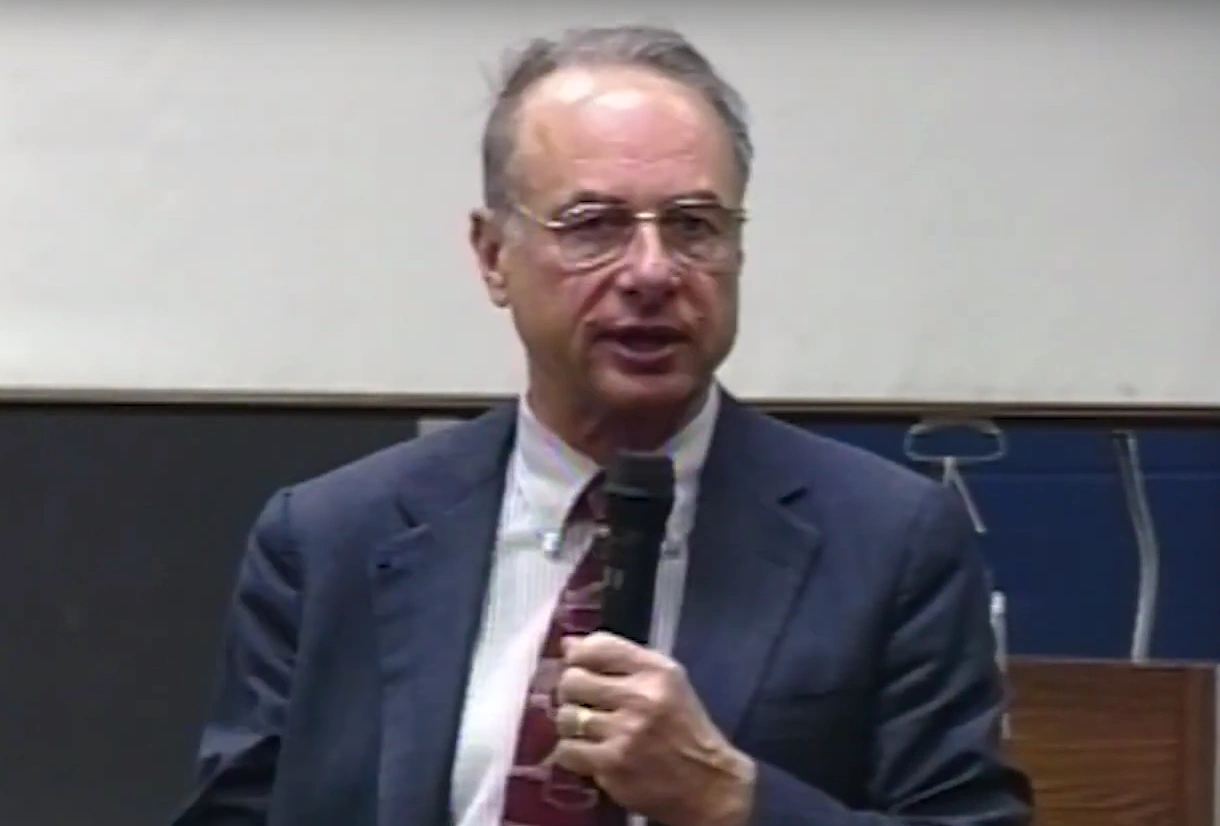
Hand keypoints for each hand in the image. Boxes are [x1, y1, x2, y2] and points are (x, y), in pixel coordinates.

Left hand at [552, 632, 755, 825]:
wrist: (707, 784)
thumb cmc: (684, 728)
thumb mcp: (666, 682)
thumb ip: (619, 659)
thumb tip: (567, 644)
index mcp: (656, 671)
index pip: (596, 647)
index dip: (578, 657)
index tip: (581, 668)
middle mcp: (641, 697)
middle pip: (572, 681)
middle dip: (571, 692)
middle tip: (582, 703)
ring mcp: (625, 733)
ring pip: (566, 717)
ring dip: (571, 726)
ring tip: (587, 731)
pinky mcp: (612, 765)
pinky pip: (567, 750)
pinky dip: (573, 753)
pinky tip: (590, 753)